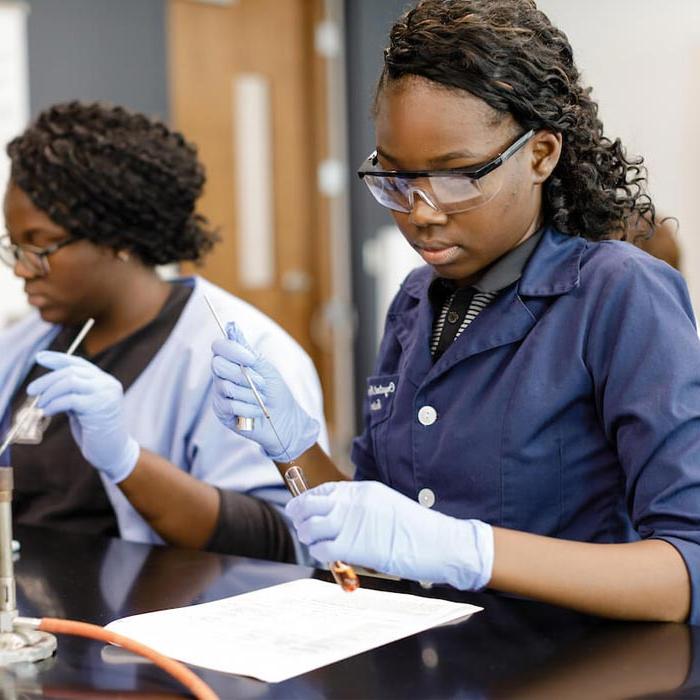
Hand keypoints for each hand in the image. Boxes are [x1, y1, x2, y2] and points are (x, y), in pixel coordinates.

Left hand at [27, 351, 139, 482]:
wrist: (113, 452)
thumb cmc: (96, 432)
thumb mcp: (82, 408)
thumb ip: (72, 394)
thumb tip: (47, 385)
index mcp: (105, 381)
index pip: (79, 363)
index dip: (58, 358)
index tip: (39, 357)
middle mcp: (108, 384)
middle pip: (71, 371)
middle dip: (47, 379)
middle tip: (31, 391)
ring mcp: (106, 394)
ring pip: (70, 381)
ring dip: (49, 392)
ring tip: (40, 405)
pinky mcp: (100, 407)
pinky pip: (70, 399)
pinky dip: (53, 404)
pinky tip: (47, 412)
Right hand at [211, 322, 318, 460]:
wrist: (285, 420)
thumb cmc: (276, 392)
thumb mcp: (267, 369)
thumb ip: (248, 352)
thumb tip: (232, 326)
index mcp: (232, 362)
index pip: (218, 347)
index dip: (233, 351)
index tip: (252, 360)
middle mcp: (222, 377)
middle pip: (218, 365)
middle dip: (245, 375)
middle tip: (262, 385)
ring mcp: (220, 395)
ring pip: (226, 387)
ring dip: (251, 395)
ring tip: (262, 400)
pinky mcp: (222, 412)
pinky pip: (231, 405)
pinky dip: (250, 408)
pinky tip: (257, 411)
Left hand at [286, 481, 493, 589]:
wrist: (438, 543)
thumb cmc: (418, 529)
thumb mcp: (387, 505)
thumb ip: (363, 507)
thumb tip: (342, 516)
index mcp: (363, 490)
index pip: (324, 489)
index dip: (308, 499)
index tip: (303, 508)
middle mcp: (353, 502)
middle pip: (309, 504)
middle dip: (299, 515)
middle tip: (301, 525)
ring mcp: (352, 522)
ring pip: (310, 526)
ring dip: (307, 536)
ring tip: (314, 542)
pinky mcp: (354, 545)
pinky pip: (321, 548)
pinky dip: (319, 552)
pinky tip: (327, 555)